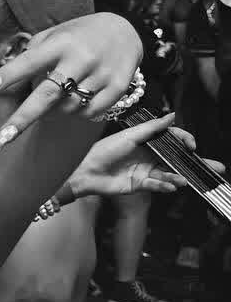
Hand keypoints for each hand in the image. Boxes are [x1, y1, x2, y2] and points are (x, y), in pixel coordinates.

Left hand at [0, 14, 142, 155]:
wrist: (125, 30)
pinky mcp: (117, 87)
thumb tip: (6, 81)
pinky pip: (88, 113)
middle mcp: (80, 58)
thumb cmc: (78, 35)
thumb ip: (32, 55)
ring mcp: (100, 74)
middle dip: (22, 119)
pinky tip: (77, 100)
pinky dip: (77, 113)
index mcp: (61, 43)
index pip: (28, 62)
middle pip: (47, 95)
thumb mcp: (55, 35)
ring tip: (58, 96)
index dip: (6, 76)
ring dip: (54, 111)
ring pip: (66, 108)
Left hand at [70, 114, 222, 198]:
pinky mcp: (141, 185)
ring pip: (170, 174)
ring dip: (179, 177)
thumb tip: (173, 115)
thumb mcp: (129, 136)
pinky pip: (158, 185)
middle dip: (196, 163)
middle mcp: (150, 155)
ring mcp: (146, 170)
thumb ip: (152, 128)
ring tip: (185, 180)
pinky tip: (171, 186)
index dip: (185, 141)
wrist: (85, 171)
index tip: (192, 145)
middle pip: (177, 159)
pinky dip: (165, 185)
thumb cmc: (104, 150)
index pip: (173, 139)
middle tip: (216, 168)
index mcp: (147, 141)